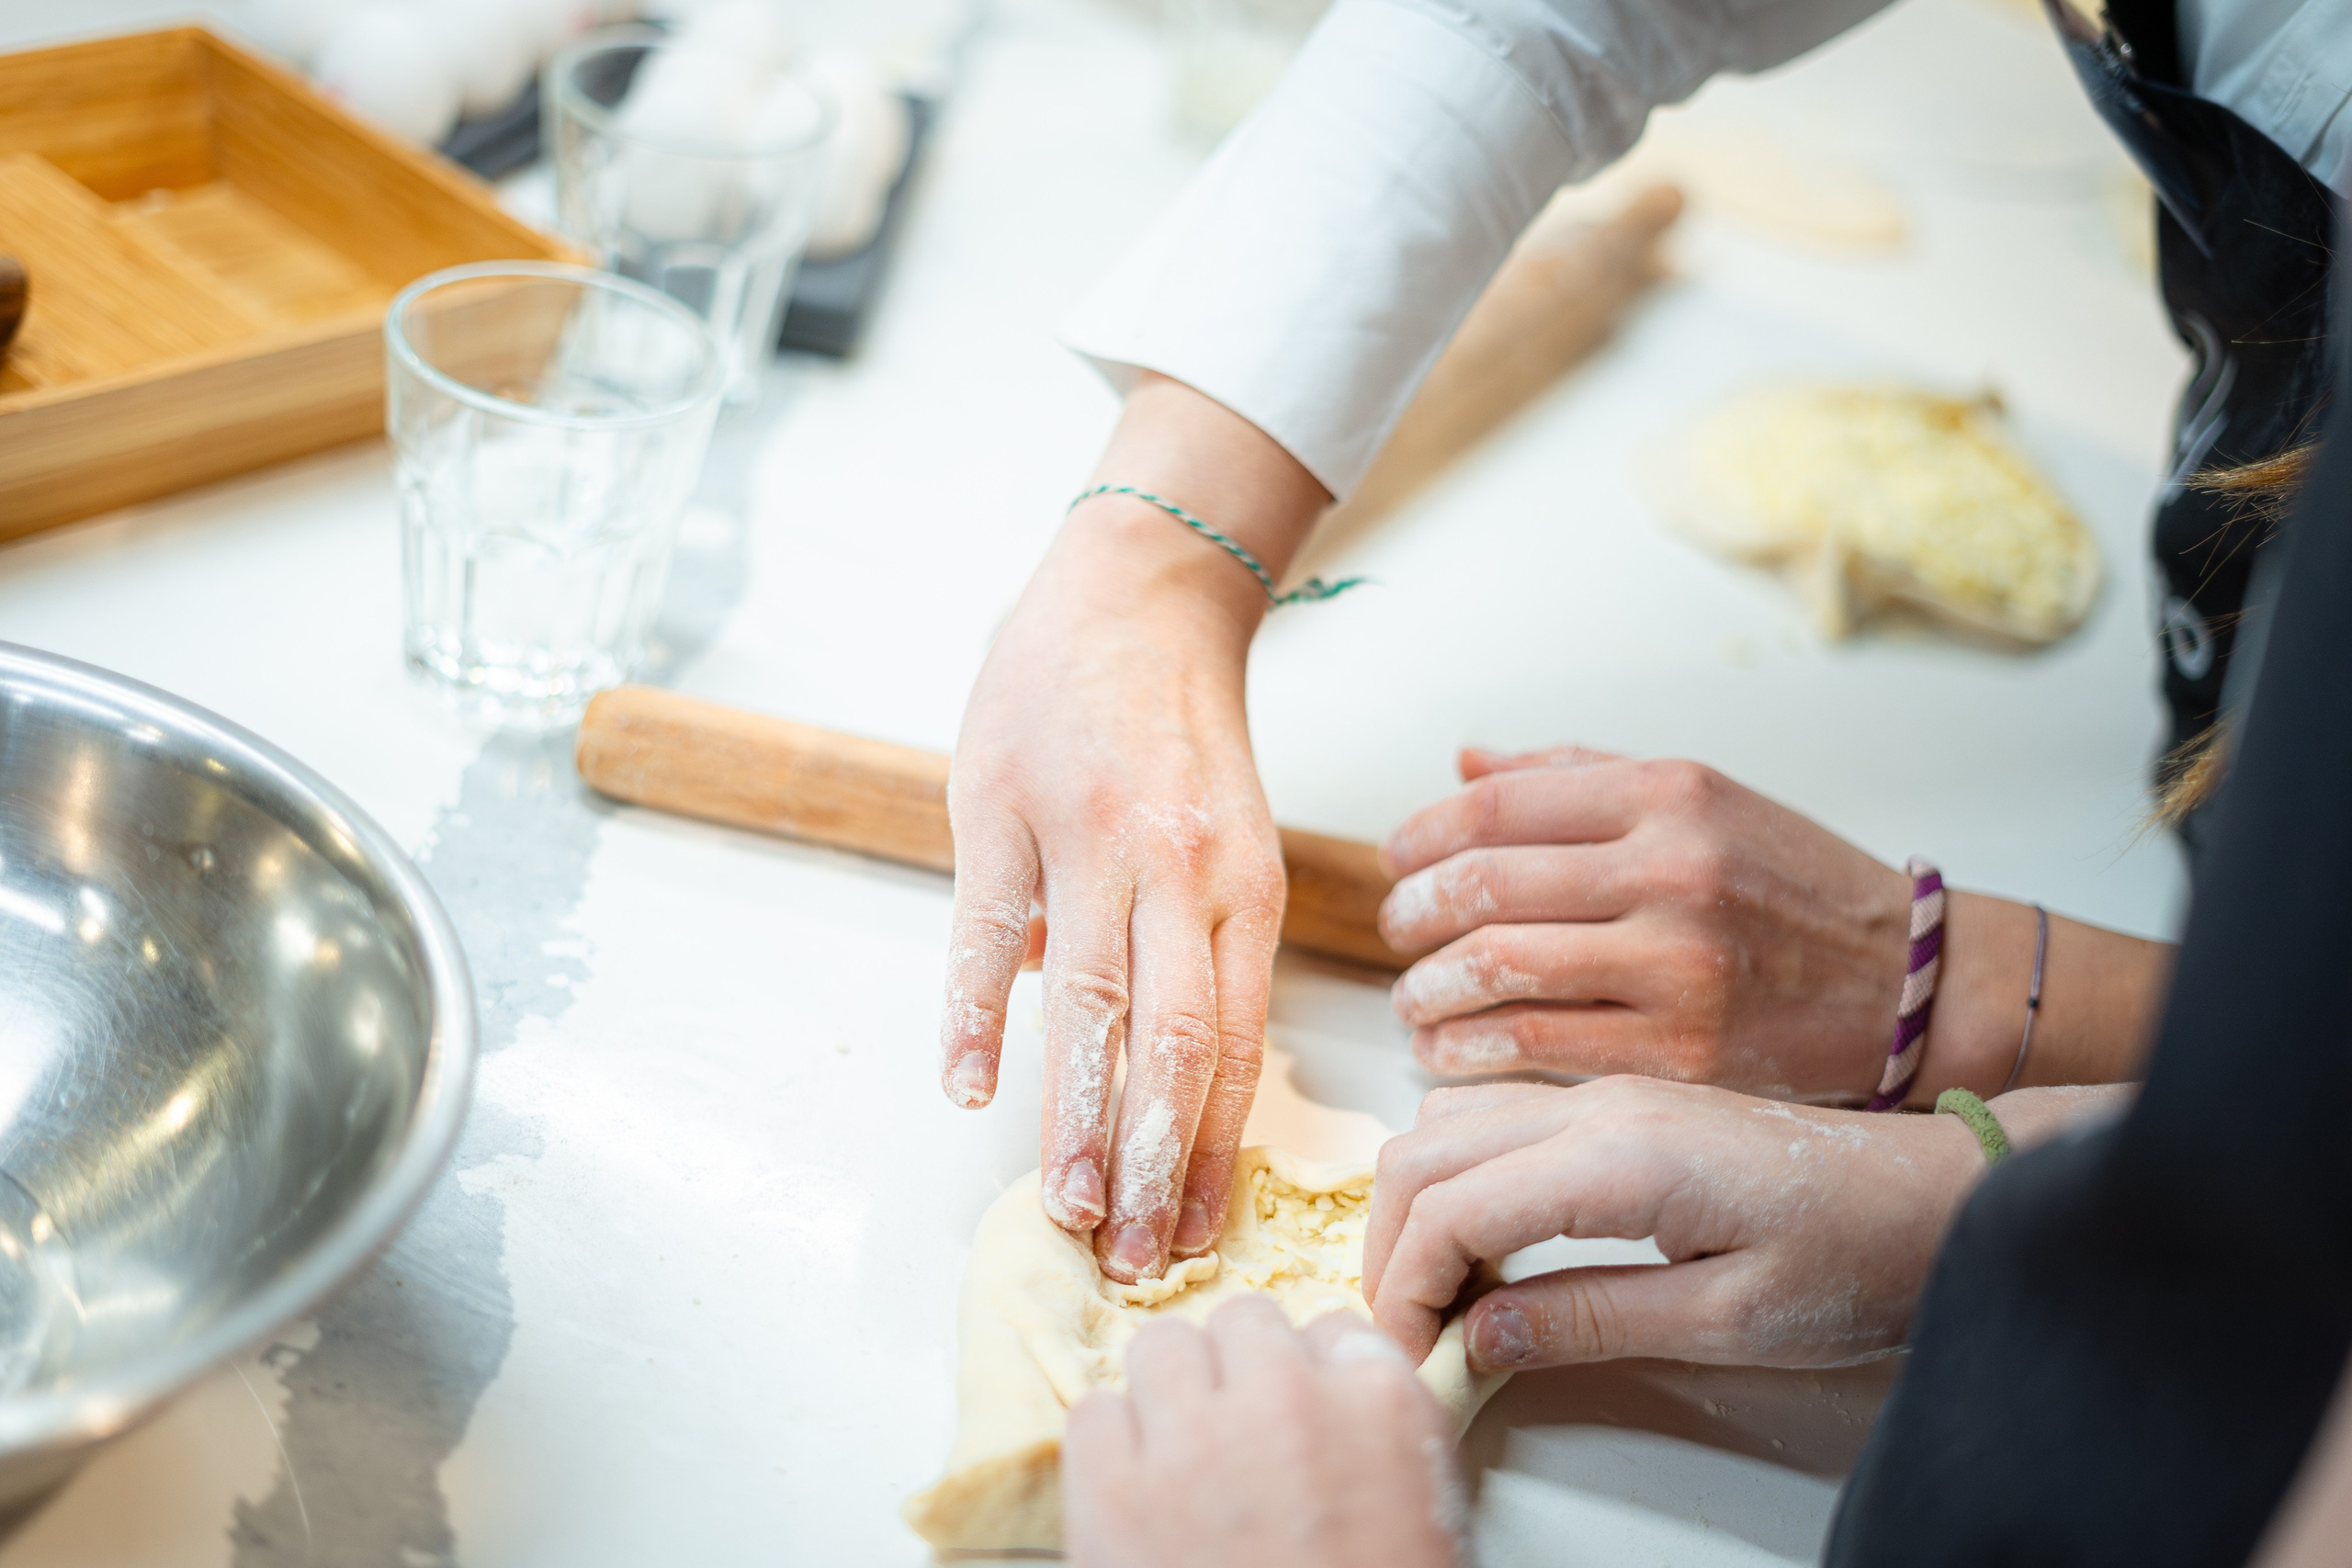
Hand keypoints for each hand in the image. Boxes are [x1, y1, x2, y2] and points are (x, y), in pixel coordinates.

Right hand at [938, 374, 1329, 1283]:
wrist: (1135, 588)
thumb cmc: (1181, 728)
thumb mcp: (1229, 833)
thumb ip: (1201, 945)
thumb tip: (1160, 1066)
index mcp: (1242, 884)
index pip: (1236, 1044)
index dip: (1212, 1150)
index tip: (1193, 1232)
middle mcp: (1179, 868)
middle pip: (1173, 1041)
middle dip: (1149, 1162)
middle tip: (1128, 1254)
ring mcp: (1089, 835)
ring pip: (1087, 1000)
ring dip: (1072, 1114)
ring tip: (1060, 1204)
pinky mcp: (1001, 805)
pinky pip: (983, 927)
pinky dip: (972, 1010)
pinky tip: (964, 1085)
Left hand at [1063, 1299, 1466, 1567]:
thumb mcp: (1423, 1517)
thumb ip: (1382, 1440)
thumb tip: (1338, 1406)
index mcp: (1380, 1404)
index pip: (1337, 1330)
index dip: (1313, 1376)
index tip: (1302, 1413)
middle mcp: (1285, 1395)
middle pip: (1245, 1323)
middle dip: (1241, 1374)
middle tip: (1239, 1438)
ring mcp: (1192, 1434)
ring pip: (1163, 1348)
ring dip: (1172, 1395)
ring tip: (1180, 1460)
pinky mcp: (1110, 1484)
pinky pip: (1094, 1413)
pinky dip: (1110, 1449)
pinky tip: (1135, 1496)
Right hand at [1363, 1076, 1990, 1369]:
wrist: (1938, 1193)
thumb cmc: (1859, 1254)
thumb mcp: (1725, 1320)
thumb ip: (1589, 1320)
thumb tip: (1478, 1336)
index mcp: (1619, 1156)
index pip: (1447, 1209)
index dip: (1403, 1291)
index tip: (1409, 1359)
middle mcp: (1597, 1106)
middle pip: (1421, 1153)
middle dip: (1389, 1249)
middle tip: (1409, 1333)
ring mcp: (1603, 1095)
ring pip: (1444, 1123)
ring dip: (1417, 1207)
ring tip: (1446, 1295)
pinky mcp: (1617, 1103)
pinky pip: (1492, 1118)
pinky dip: (1456, 1176)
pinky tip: (1491, 1243)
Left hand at [1378, 747, 1912, 1098]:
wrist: (1907, 980)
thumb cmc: (1791, 884)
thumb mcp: (1701, 797)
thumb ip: (1575, 776)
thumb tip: (1464, 764)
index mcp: (1668, 794)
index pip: (1497, 806)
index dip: (1422, 836)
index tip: (1398, 860)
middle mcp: (1672, 871)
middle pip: (1483, 887)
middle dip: (1413, 916)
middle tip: (1397, 932)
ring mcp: (1677, 965)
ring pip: (1499, 970)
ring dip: (1429, 991)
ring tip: (1413, 1000)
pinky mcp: (1682, 1051)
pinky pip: (1538, 1047)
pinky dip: (1471, 1051)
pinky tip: (1449, 1051)